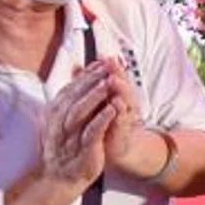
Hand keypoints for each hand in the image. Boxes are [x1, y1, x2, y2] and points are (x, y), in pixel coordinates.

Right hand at [41, 63, 117, 188]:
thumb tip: (79, 73)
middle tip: (107, 66)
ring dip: (94, 96)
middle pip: (74, 96)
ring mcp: (69, 136)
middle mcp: (60, 122)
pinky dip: (102, 119)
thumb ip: (71, 99)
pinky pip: (91, 132)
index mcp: (55, 113)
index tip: (100, 62)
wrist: (59, 179)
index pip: (70, 88)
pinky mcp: (83, 150)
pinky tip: (113, 109)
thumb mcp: (64, 121)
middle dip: (91, 80)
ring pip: (80, 111)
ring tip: (108, 83)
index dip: (85, 75)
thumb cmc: (65, 147)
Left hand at [100, 62, 153, 177]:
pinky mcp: (124, 131)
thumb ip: (89, 86)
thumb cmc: (104, 124)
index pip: (115, 75)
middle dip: (117, 71)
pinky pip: (124, 119)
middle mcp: (126, 102)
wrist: (111, 150)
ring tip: (112, 79)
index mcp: (117, 94)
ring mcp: (127, 116)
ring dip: (121, 88)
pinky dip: (121, 111)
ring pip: (127, 98)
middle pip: (123, 83)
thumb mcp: (96, 103)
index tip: (101, 55)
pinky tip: (116, 103)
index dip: (109, 66)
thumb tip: (77, 67)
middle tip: (110, 61)